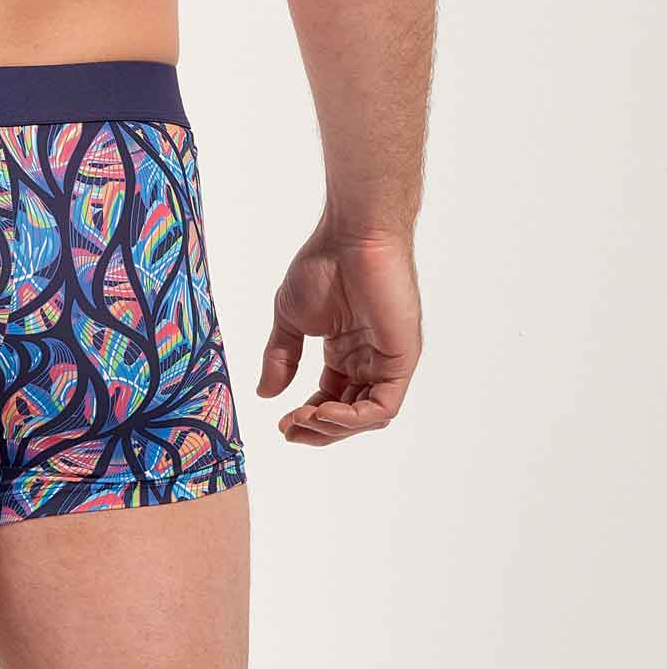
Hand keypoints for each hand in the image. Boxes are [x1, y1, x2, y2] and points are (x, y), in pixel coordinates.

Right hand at [256, 224, 422, 443]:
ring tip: (304, 419)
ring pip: (367, 416)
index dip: (308, 417)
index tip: (280, 424)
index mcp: (345, 350)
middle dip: (319, 429)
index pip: (331, 398)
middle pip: (349, 413)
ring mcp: (387, 361)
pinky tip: (325, 411)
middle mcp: (368, 359)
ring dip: (334, 427)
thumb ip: (281, 357)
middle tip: (290, 430)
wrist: (352, 238)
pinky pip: (383, 405)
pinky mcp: (402, 360)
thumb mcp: (290, 317)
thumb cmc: (323, 263)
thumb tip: (265, 394)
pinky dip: (354, 417)